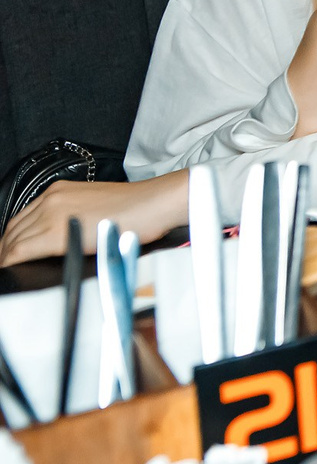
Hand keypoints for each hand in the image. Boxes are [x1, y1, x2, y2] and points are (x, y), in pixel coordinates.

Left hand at [0, 172, 189, 266]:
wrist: (156, 203)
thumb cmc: (138, 209)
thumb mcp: (98, 208)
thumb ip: (77, 219)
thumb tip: (68, 239)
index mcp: (60, 191)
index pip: (23, 218)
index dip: (13, 239)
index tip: (13, 253)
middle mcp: (52, 198)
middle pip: (13, 230)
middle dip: (7, 250)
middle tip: (9, 266)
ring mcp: (52, 212)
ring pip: (13, 241)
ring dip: (8, 257)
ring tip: (11, 271)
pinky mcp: (56, 231)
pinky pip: (20, 251)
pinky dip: (11, 262)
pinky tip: (13, 271)